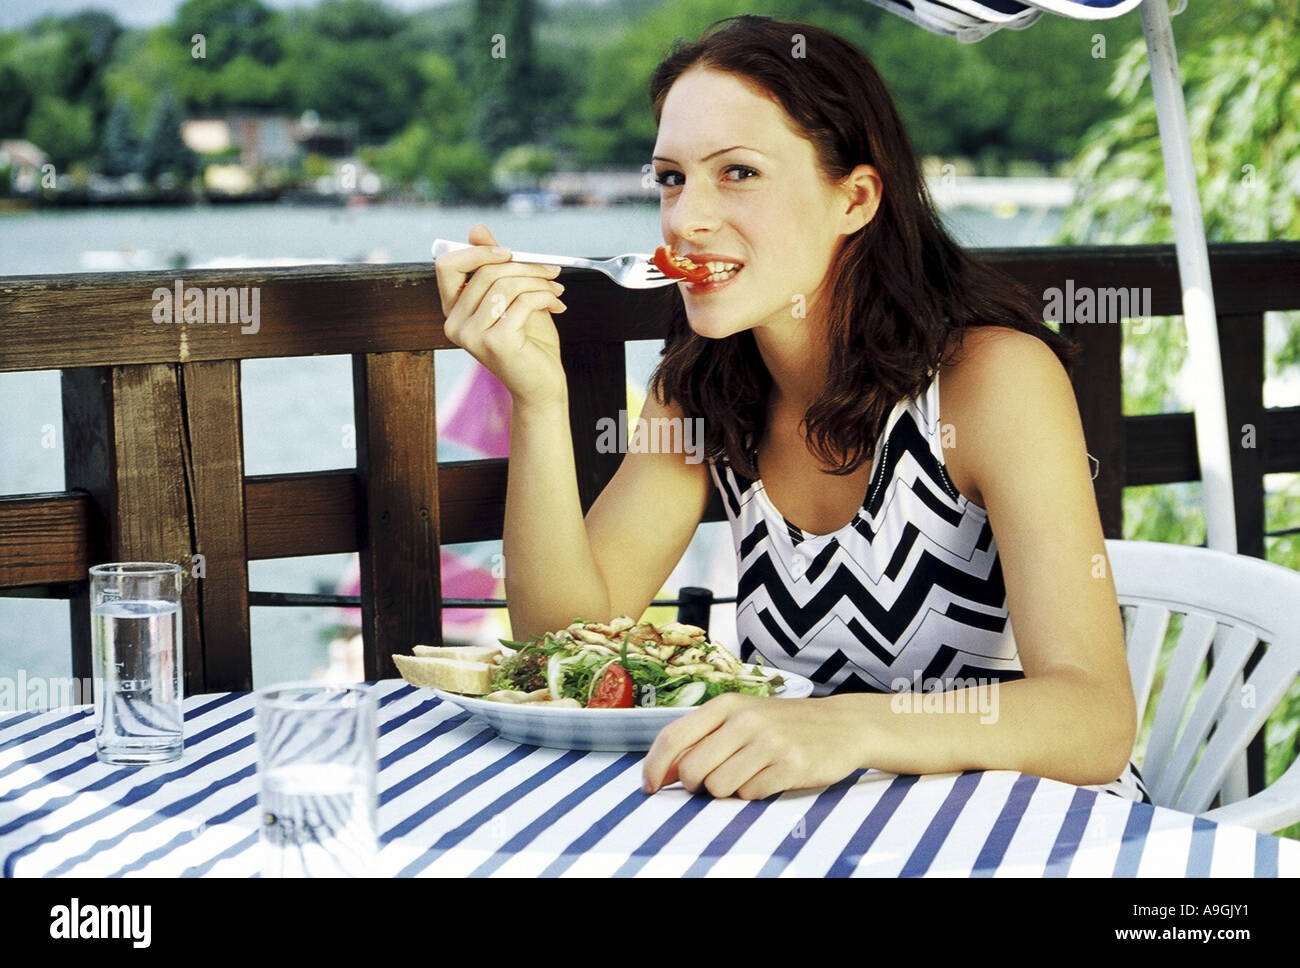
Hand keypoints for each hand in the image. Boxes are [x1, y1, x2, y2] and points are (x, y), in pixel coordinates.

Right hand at [435, 223, 567, 406]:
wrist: (541, 385)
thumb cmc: (528, 342)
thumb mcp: (512, 297)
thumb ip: (494, 265)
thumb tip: (476, 229)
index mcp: (453, 310)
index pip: (447, 265)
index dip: (478, 251)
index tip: (510, 253)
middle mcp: (454, 324)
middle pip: (485, 272)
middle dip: (525, 266)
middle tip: (552, 271)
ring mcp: (471, 336)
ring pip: (505, 285)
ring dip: (539, 282)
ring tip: (557, 290)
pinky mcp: (496, 343)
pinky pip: (522, 302)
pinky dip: (545, 297)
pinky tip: (557, 305)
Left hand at [641, 693, 863, 799]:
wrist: (843, 724)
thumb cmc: (784, 724)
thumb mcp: (743, 717)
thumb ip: (704, 737)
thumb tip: (664, 772)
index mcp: (727, 704)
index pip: (673, 736)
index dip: (654, 766)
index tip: (649, 787)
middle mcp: (745, 719)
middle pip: (692, 770)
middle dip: (696, 785)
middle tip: (715, 780)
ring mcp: (769, 741)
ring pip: (719, 787)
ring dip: (730, 790)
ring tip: (751, 773)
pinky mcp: (791, 765)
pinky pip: (751, 795)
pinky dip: (756, 793)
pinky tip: (772, 776)